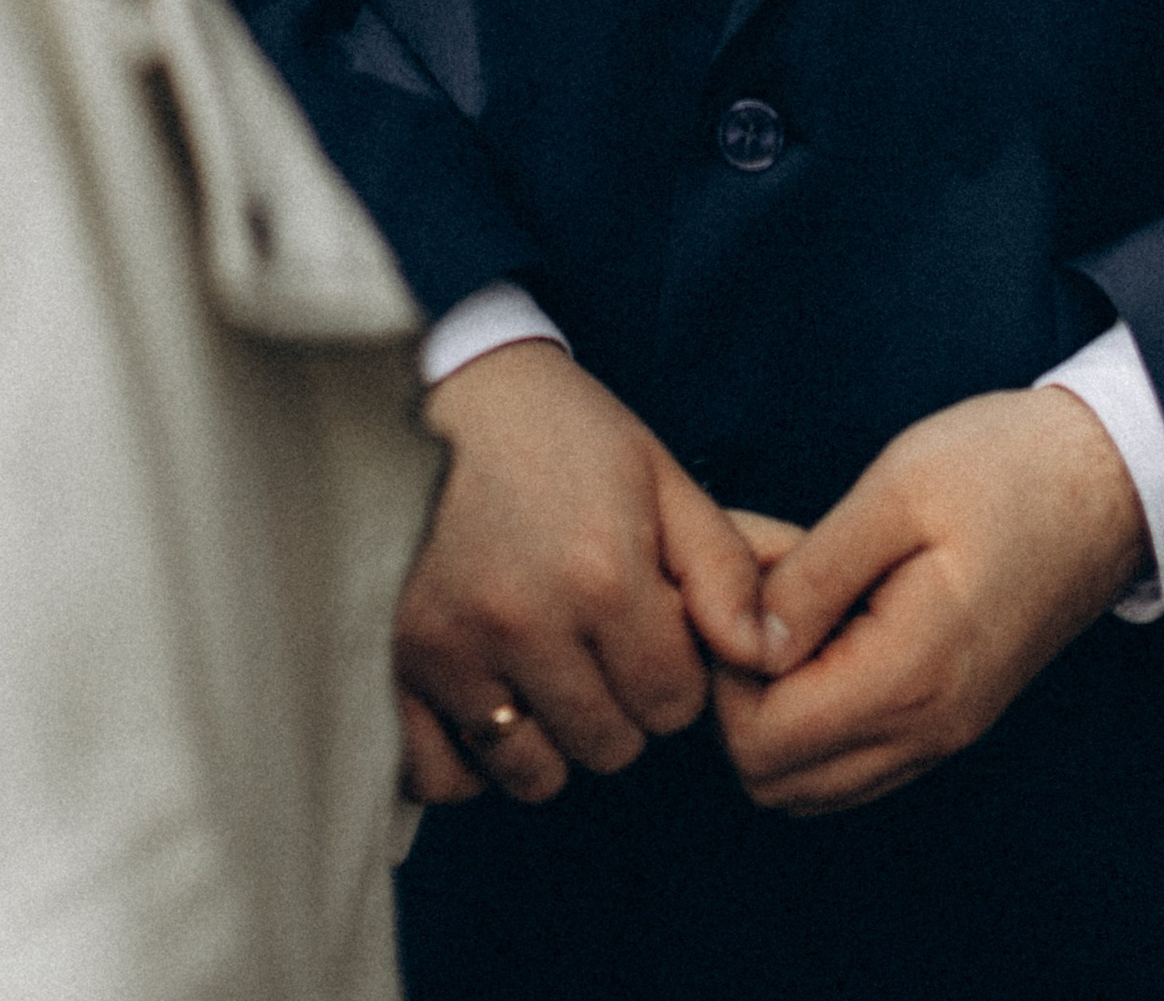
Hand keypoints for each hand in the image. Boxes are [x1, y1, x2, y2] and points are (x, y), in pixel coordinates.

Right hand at [395, 340, 772, 806]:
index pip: (673, 704)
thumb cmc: (563, 431)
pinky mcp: (394, 663)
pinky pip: (441, 777)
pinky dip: (470, 760)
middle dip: (619, 704)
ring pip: (532, 773)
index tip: (649, 622)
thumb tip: (769, 657)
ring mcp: (451, 649)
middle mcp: (525, 623)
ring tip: (542, 666)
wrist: (444, 386)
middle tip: (595, 638)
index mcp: (602, 572)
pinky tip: (486, 703)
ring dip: (549, 736)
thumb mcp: (660, 475)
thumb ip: (724, 570)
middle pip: (609, 748)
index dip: (674, 668)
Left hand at [712, 389, 1149, 818]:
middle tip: (756, 596)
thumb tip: (747, 642)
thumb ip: (813, 576)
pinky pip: (855, 760)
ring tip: (792, 608)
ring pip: (811, 783)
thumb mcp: (897, 491)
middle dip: (738, 697)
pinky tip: (827, 627)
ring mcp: (945, 733)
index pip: (760, 740)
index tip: (741, 582)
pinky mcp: (952, 716)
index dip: (724, 667)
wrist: (1109, 478)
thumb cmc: (1005, 467)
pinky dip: (817, 715)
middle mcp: (928, 729)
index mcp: (911, 676)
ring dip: (774, 711)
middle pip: (774, 780)